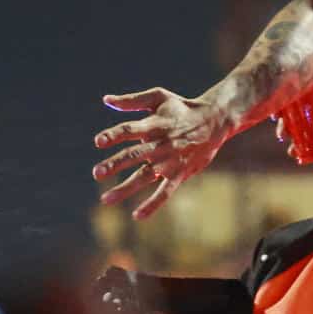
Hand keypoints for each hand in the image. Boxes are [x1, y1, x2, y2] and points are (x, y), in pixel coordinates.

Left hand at [93, 88, 231, 219]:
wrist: (215, 120)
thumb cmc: (182, 109)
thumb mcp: (159, 97)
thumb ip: (132, 100)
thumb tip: (106, 100)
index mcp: (155, 124)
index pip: (131, 130)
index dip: (115, 135)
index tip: (99, 142)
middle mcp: (162, 144)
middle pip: (135, 154)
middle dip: (115, 163)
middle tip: (97, 172)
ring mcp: (171, 161)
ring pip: (145, 176)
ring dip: (125, 188)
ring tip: (105, 199)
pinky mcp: (180, 173)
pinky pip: (166, 192)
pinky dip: (153, 204)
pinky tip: (137, 216)